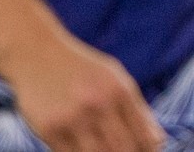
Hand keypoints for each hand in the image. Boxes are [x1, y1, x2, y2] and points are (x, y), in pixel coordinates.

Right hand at [2, 35, 163, 151]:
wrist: (37, 52)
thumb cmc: (83, 70)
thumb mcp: (115, 79)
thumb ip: (136, 109)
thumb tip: (156, 143)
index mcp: (120, 91)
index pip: (146, 137)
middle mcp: (99, 104)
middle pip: (124, 150)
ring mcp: (73, 118)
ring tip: (103, 149)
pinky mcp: (49, 129)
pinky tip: (83, 147)